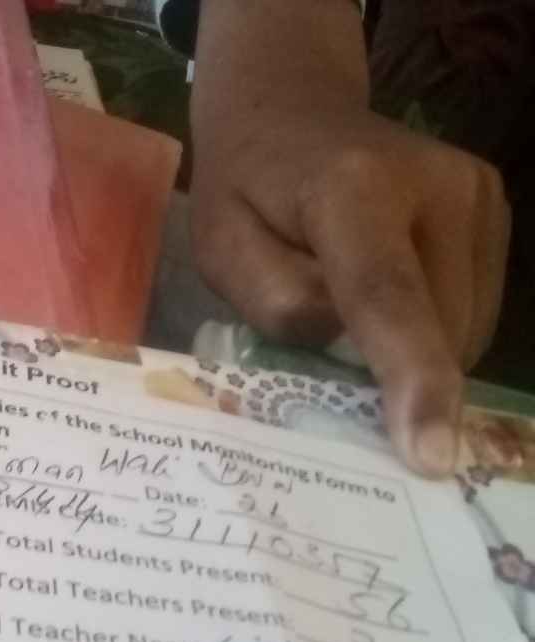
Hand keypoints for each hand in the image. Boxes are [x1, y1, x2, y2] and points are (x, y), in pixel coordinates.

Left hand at [189, 0, 510, 476]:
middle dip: (394, 372)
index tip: (430, 456)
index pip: (387, 298)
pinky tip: (386, 304)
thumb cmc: (244, 190)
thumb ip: (275, 304)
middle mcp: (436, 186)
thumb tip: (351, 352)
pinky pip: (473, 309)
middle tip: (332, 363)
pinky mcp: (493, 208)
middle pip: (437, 327)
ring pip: (465, 327)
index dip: (411, 379)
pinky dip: (432, 329)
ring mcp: (477, 193)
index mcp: (354, 191)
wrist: (290, 110)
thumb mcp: (223, 249)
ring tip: (355, 314)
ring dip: (414, 351)